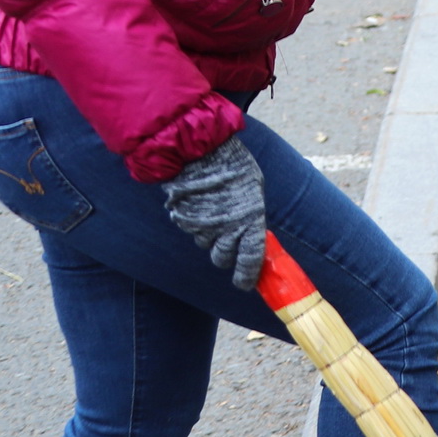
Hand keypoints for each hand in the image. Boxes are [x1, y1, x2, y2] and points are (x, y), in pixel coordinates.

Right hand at [162, 135, 267, 291]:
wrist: (201, 152)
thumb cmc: (234, 168)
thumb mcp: (254, 190)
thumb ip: (252, 214)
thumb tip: (251, 229)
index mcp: (250, 221)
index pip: (250, 259)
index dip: (246, 275)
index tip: (244, 284)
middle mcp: (226, 229)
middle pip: (222, 257)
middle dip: (224, 254)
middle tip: (226, 242)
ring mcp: (203, 227)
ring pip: (204, 243)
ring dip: (208, 234)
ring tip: (212, 210)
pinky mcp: (184, 220)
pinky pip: (190, 228)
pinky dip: (194, 221)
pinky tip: (198, 204)